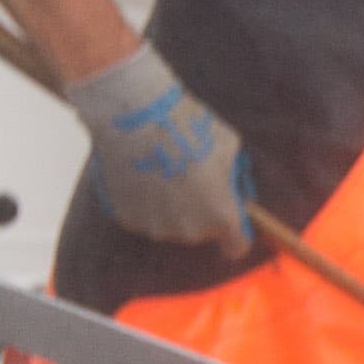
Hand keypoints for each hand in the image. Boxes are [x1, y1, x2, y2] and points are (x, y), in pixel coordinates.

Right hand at [69, 41, 253, 247]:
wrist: (134, 118)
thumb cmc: (188, 128)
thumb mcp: (228, 147)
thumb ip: (232, 178)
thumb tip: (230, 190)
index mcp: (221, 216)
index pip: (236, 246)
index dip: (236, 233)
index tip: (231, 220)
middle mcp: (190, 231)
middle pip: (201, 231)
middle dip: (201, 211)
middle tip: (191, 177)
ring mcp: (156, 227)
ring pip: (170, 224)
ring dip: (171, 206)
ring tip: (163, 171)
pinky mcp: (128, 220)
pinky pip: (143, 216)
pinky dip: (145, 202)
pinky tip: (142, 173)